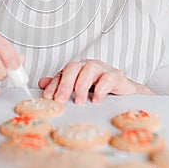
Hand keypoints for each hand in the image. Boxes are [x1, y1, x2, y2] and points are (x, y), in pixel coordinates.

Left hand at [38, 59, 152, 103]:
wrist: (127, 95)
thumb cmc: (102, 91)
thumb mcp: (79, 89)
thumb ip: (61, 85)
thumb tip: (41, 83)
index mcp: (79, 69)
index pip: (63, 72)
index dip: (54, 84)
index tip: (48, 97)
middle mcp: (89, 66)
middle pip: (74, 67)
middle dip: (65, 84)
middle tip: (61, 100)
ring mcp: (104, 69)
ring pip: (89, 69)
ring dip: (81, 86)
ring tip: (79, 101)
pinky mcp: (117, 76)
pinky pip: (108, 78)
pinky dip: (101, 89)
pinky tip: (97, 99)